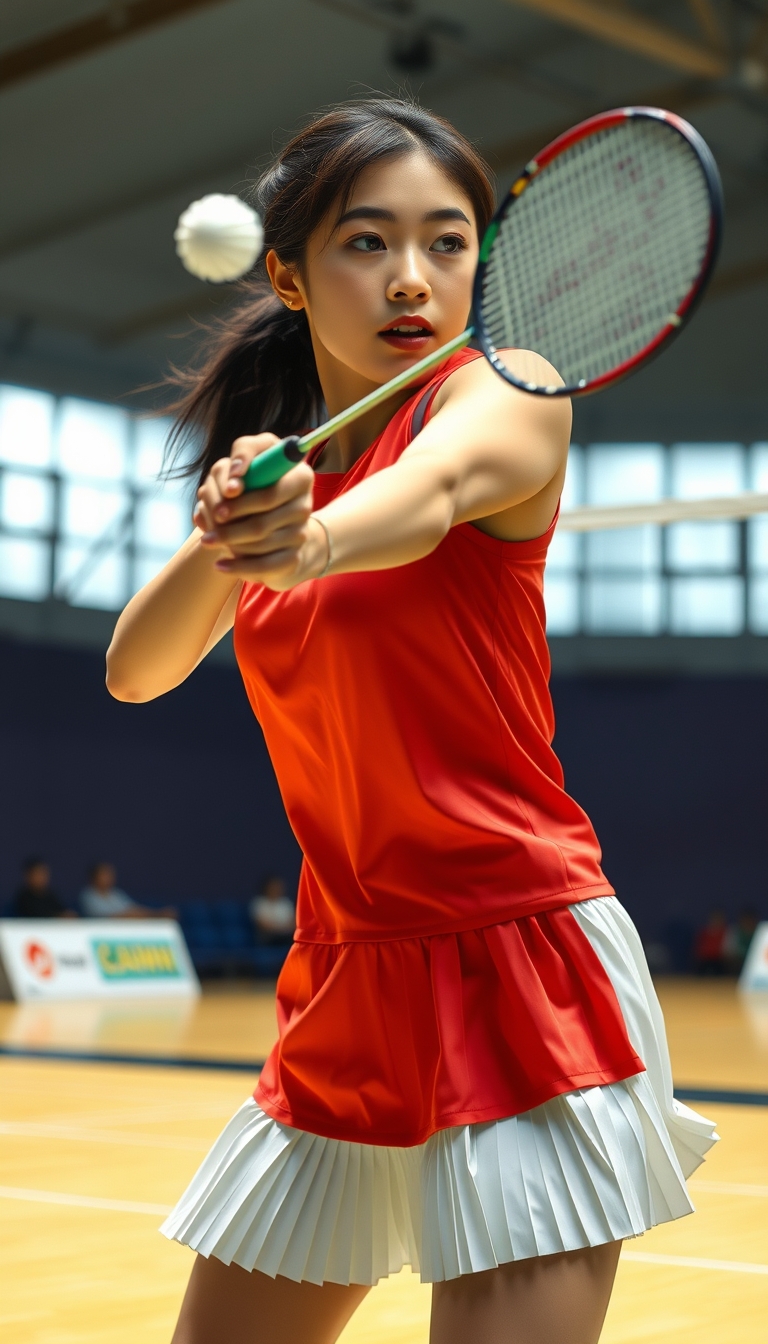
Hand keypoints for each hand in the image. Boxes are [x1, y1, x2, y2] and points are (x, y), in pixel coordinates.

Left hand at [192, 433, 328, 589]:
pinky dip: (238, 566)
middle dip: (233, 511)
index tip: (227, 489)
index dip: (250, 477)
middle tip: (212, 516)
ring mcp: (301, 531)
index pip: (275, 469)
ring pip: (261, 535)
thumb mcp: (246, 472)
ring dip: (229, 538)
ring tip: (208, 540)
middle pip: (266, 503)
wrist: (277, 535)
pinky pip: (265, 564)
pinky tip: (219, 565)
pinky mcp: (294, 557)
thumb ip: (235, 466)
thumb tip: (231, 488)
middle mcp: (304, 503)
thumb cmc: (253, 494)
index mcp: (299, 474)